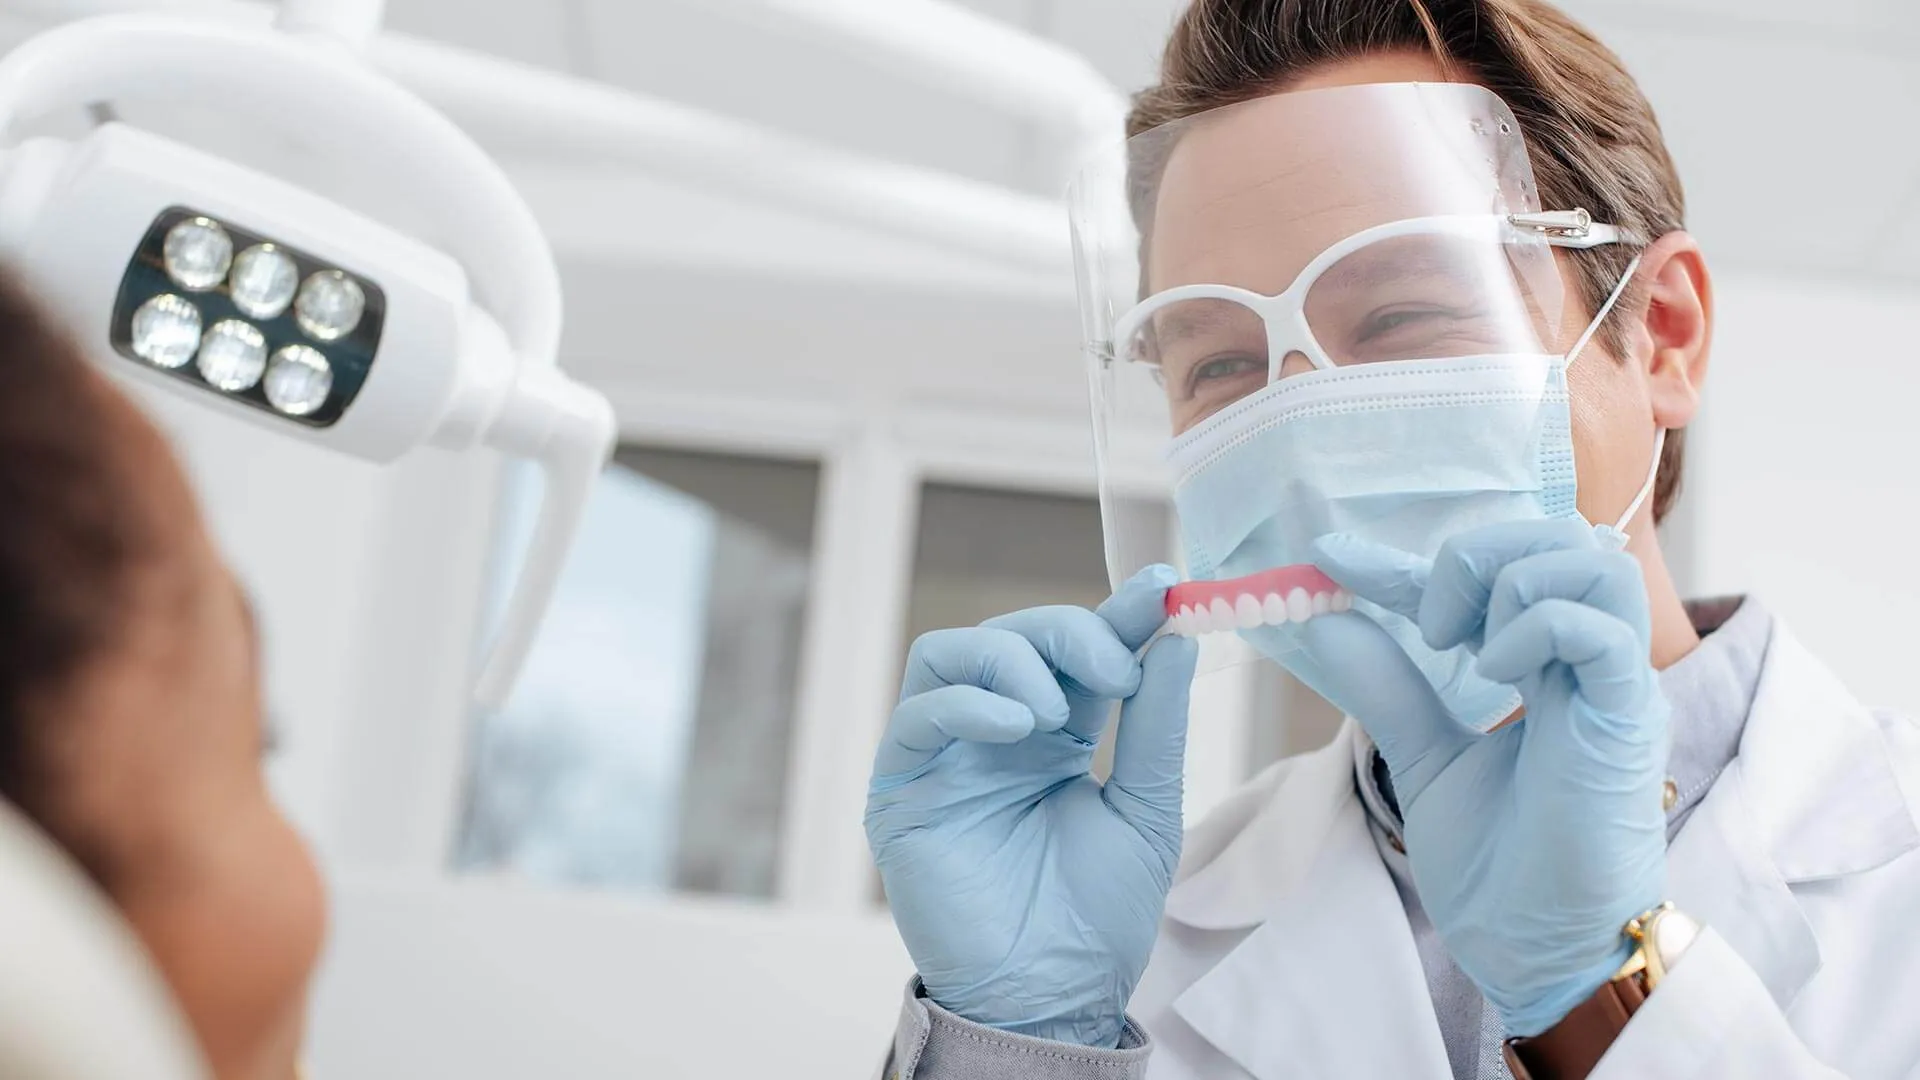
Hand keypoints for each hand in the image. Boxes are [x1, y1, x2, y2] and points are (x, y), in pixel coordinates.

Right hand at [865, 566, 1197, 1047]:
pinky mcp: (902, 787)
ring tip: (1059, 712)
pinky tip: (1019, 728)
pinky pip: (918, 714)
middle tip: (1117, 666)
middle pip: (1013, 634)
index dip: (1116, 611)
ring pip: (950, 652)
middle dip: (1070, 631)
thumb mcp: (1145, 809)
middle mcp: (995, 732)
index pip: (1077, 649)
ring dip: (1011, 657)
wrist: (1052, 997)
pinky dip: (968, 702)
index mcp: (1055, 733)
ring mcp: (945, 756)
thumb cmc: (1097, 916)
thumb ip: (1153, 728)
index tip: (1164, 586)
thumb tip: (1173, 639)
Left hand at [1309, 519, 1668, 1036]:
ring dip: (1509, 579)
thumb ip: (1387, 686)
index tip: (1333, 558)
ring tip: (1461, 645)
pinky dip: (1533, 626)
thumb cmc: (1500, 869)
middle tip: (1428, 621)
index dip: (1406, 560)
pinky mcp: (1626, 721)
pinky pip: (1596, 629)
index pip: (1492, 575)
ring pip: (1589, 562)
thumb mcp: (1424, 757)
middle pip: (1559, 539)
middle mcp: (1589, 667)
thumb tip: (1328, 620)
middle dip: (1477, 552)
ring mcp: (1613, 689)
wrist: (1535, 954)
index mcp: (1550, 669)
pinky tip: (1492, 673)